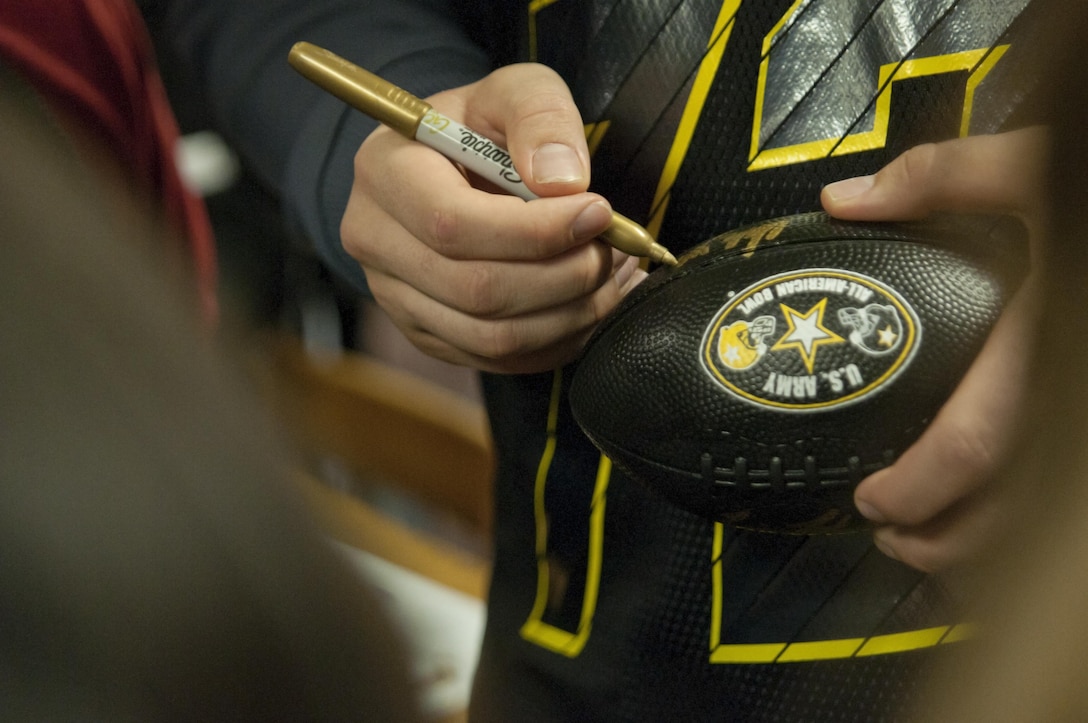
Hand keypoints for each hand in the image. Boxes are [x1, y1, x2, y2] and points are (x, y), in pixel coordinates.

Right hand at [341, 63, 645, 373]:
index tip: (598, 213)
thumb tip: (563, 182)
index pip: (454, 225)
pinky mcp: (428, 334)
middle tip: (613, 249)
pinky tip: (589, 303)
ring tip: (611, 276)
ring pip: (491, 337)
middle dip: (563, 276)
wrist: (449, 166)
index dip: (536, 232)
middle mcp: (375, 242)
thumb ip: (541, 117)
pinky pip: (498, 358)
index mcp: (384, 173)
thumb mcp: (515, 90)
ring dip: (569, 314)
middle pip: (477, 291)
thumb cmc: (481, 125)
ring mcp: (396, 297)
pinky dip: (558, 340)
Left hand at [821, 128, 1046, 571]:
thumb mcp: (1040, 169)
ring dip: (984, 549)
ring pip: (1047, 523)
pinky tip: (997, 526)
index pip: (974, 445)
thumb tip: (844, 201)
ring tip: (928, 548)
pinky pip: (1066, 503)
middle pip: (1014, 511)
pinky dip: (1025, 531)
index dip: (917, 487)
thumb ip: (942, 179)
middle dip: (943, 541)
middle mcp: (1076, 403)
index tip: (872, 499)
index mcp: (1048, 346)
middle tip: (890, 537)